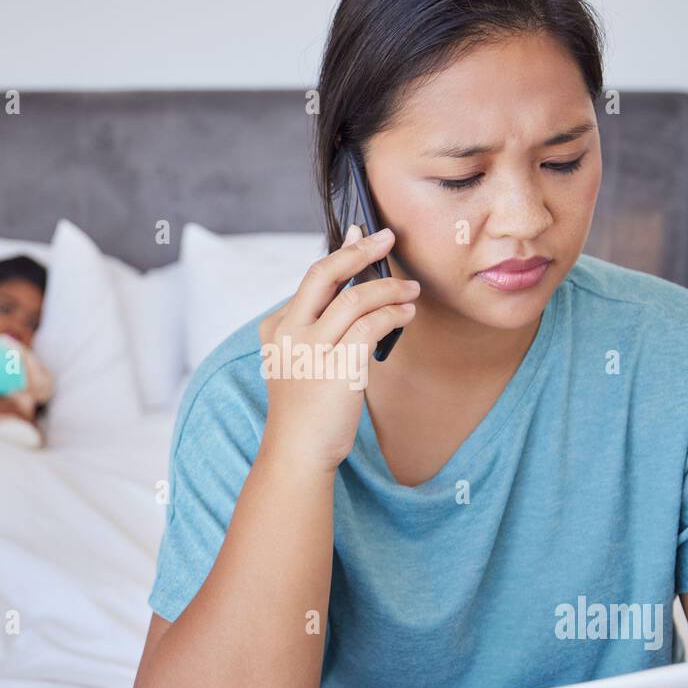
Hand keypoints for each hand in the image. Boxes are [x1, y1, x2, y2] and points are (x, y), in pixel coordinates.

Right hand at [257, 224, 417, 473]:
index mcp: (276, 328)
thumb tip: (355, 295)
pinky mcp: (337, 367)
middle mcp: (289, 332)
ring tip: (411, 289)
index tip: (361, 236)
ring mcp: (311, 349)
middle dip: (359, 250)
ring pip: (355, 298)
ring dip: (389, 288)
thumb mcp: (299, 362)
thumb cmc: (306, 411)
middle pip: (324, 273)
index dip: (342, 254)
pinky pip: (372, 326)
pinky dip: (394, 314)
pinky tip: (406, 314)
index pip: (312, 281)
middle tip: (387, 237)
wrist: (299, 452)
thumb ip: (316, 330)